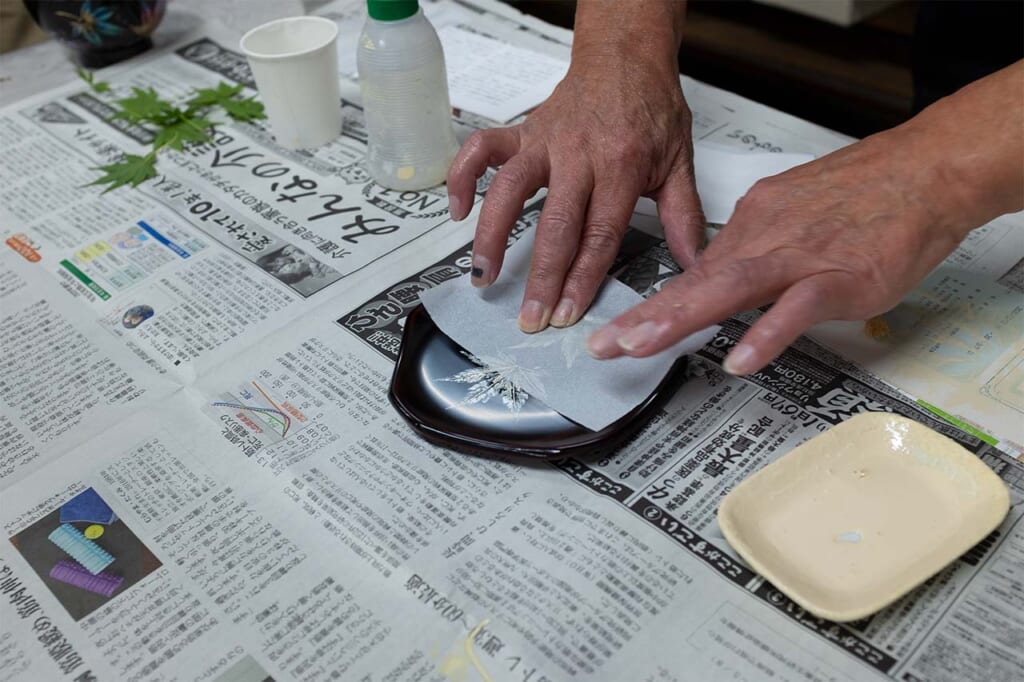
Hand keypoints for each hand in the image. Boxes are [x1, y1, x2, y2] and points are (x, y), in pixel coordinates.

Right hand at [446, 53, 703, 332]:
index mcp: (621, 166)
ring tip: (483, 275)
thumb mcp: (679, 161)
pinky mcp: (522, 131)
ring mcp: (544, 141)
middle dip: (540, 276)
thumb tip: (694, 265)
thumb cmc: (652, 108)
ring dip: (491, 235)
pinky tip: (457, 211)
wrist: (627, 56)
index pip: (599, 234)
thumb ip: (684, 216)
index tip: (566, 312)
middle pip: (555, 224)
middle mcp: (578, 154)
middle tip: (529, 316)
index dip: (582, 278)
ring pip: (508, 190)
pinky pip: (481, 149)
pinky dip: (462, 177)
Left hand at [585, 125, 980, 373]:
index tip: (617, 330)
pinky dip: (767, 334)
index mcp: (752, 226)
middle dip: (644, 317)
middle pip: (696, 282)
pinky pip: (798, 308)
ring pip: (730, 288)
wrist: (924, 171)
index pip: (692, 273)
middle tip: (604, 345)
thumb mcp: (791, 214)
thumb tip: (720, 272)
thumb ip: (754, 248)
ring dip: (680, 318)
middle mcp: (766, 239)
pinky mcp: (841, 277)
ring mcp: (802, 258)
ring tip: (639, 345)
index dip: (651, 305)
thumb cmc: (864, 194)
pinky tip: (740, 359)